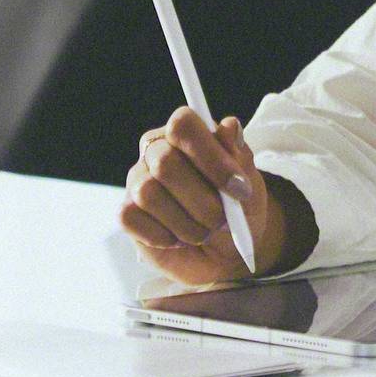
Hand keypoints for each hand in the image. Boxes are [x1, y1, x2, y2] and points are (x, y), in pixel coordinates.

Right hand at [120, 108, 298, 285]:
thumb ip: (239, 156)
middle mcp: (155, 150)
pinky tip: (179, 239)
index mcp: (185, 134)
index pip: (182, 125)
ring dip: (185, 223)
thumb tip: (230, 125)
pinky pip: (130, 217)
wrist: (224, 251)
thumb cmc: (235, 210)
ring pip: (148, 193)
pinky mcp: (127, 213)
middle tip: (224, 221)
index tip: (239, 189)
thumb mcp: (248, 185)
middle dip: (202, 201)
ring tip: (204, 232)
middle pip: (165, 163)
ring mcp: (137, 181)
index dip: (211, 157)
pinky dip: (162, 235)